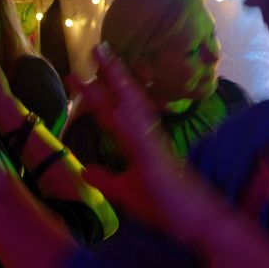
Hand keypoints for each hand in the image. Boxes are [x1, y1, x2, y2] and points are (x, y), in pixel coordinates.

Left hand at [80, 46, 220, 239]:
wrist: (190, 219)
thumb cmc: (161, 205)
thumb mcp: (123, 192)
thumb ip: (104, 178)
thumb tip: (84, 168)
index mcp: (137, 143)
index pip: (113, 113)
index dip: (96, 94)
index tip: (78, 75)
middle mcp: (144, 136)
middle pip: (123, 99)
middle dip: (108, 74)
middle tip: (94, 48)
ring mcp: (151, 142)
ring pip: (133, 104)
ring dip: (119, 80)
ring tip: (106, 57)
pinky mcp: (155, 154)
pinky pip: (140, 128)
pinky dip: (130, 109)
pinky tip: (120, 91)